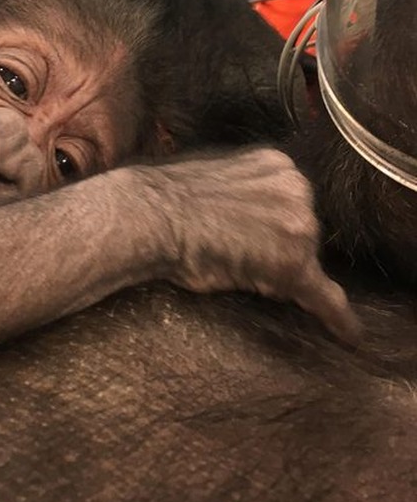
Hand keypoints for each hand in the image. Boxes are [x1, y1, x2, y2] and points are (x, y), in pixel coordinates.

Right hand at [127, 147, 359, 342]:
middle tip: (232, 253)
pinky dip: (337, 319)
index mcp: (278, 163)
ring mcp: (299, 223)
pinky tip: (349, 338)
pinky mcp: (294, 264)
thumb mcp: (221, 179)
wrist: (152, 215)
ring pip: (305, 264)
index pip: (291, 206)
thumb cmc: (169, 202)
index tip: (253, 238)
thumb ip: (248, 192)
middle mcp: (297, 186)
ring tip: (233, 268)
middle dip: (277, 249)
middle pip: (304, 233)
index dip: (271, 229)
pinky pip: (325, 297)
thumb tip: (252, 216)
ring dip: (278, 274)